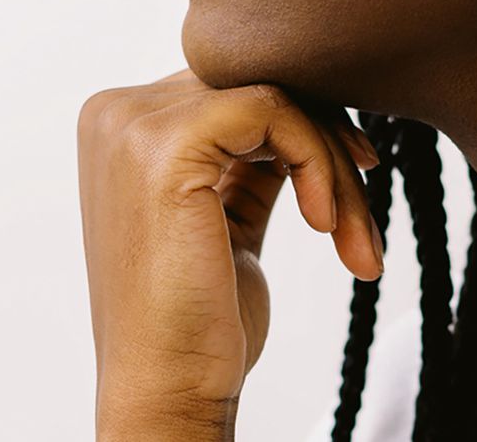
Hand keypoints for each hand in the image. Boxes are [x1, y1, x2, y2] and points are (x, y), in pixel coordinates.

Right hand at [77, 68, 383, 438]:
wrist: (170, 392)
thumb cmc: (200, 318)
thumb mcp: (226, 213)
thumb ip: (250, 155)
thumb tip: (314, 104)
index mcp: (122, 126)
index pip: (234, 86)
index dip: (305, 123)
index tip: (357, 170)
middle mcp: (117, 112)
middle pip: (256, 84)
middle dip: (327, 143)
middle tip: (359, 216)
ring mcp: (134, 124)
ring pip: (275, 96)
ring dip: (333, 164)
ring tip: (353, 237)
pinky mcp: (167, 144)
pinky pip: (276, 111)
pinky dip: (319, 161)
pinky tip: (325, 224)